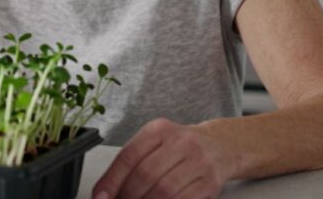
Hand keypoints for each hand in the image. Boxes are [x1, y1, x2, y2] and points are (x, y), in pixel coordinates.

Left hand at [93, 119, 227, 198]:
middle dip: (127, 195)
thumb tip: (105, 191)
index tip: (100, 196)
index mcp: (160, 129)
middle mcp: (182, 142)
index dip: (111, 180)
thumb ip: (131, 162)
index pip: (129, 156)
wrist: (221, 146)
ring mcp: (199, 163)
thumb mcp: (155, 142)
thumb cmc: (180, 147)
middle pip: (146, 175)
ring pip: (164, 191)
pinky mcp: (210, 184)